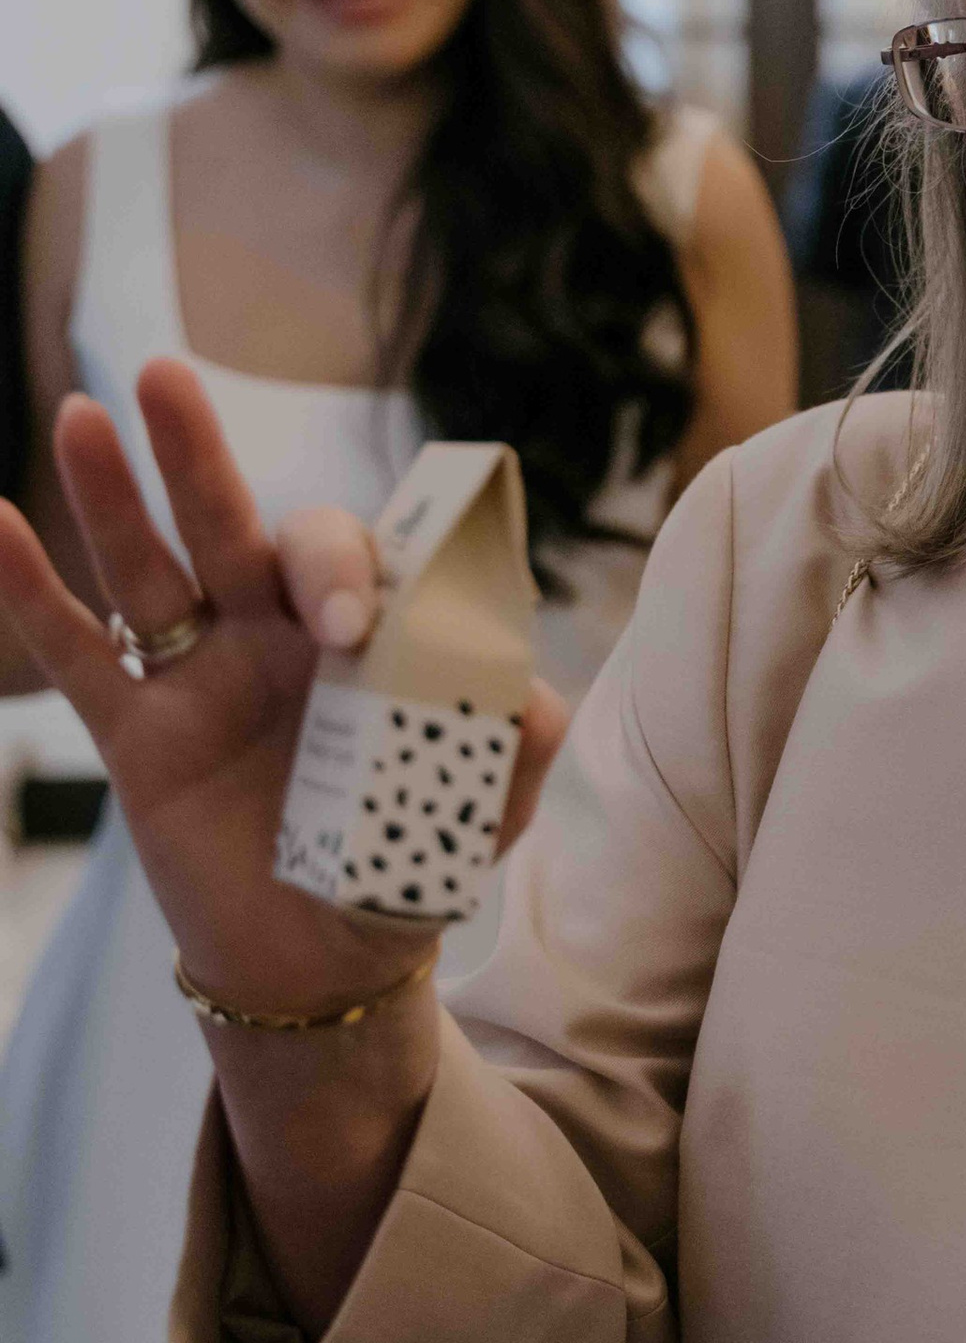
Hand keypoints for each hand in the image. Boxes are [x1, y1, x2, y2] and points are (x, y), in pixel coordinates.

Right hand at [0, 357, 565, 1018]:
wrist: (325, 965)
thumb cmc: (406, 864)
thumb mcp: (480, 808)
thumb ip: (517, 744)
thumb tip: (537, 696)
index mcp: (360, 635)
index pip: (346, 555)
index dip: (345, 570)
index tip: (350, 627)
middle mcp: (273, 635)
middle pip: (233, 523)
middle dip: (199, 454)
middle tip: (166, 377)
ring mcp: (199, 678)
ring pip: (148, 568)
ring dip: (111, 492)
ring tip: (83, 413)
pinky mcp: (139, 739)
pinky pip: (80, 658)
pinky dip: (31, 593)